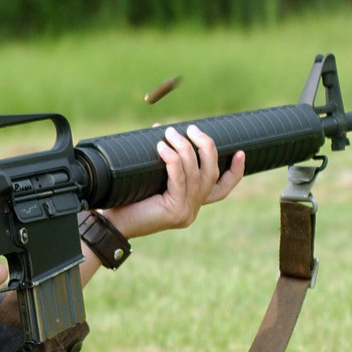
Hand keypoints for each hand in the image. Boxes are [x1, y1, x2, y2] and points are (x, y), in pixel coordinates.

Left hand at [103, 124, 244, 240]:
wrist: (110, 222)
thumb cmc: (126, 198)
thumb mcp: (152, 175)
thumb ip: (166, 160)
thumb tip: (166, 129)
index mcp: (191, 202)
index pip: (222, 188)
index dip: (235, 171)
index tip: (241, 152)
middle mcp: (193, 209)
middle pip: (212, 174)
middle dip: (206, 147)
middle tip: (192, 129)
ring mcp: (186, 212)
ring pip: (196, 173)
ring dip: (184, 148)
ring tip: (170, 133)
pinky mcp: (175, 211)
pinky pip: (179, 179)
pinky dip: (172, 159)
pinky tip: (161, 147)